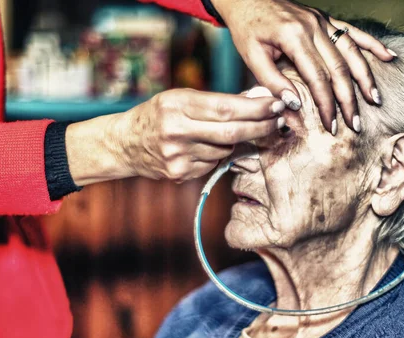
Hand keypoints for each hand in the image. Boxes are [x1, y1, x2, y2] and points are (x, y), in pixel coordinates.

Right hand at [66, 88, 284, 184]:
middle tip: (279, 120)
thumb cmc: (157, 114)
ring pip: (225, 149)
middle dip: (261, 126)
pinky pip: (213, 163)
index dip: (256, 108)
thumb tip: (256, 102)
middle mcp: (177, 131)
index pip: (227, 108)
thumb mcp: (179, 98)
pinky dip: (217, 154)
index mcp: (177, 105)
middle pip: (232, 132)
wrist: (124, 143)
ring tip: (226, 131)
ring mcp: (178, 156)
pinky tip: (205, 146)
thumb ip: (213, 102)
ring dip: (235, 140)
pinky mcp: (180, 173)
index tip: (276, 104)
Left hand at [212, 0, 394, 132]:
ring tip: (374, 100)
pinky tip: (388, 57)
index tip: (332, 126)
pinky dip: (373, 45)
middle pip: (339, 68)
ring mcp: (323, 21)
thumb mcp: (251, 56)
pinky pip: (354, 32)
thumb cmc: (247, 28)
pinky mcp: (326, 19)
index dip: (327, 105)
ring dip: (365, 77)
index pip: (318, 78)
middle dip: (349, 99)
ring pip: (352, 52)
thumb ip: (272, 81)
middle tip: (355, 124)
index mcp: (294, 37)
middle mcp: (314, 27)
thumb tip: (295, 105)